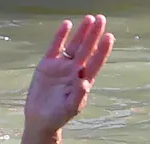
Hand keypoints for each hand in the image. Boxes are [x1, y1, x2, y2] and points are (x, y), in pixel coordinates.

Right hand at [24, 15, 114, 135]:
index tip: (109, 37)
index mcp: (83, 80)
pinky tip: (67, 24)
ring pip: (73, 45)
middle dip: (94, 35)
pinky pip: (55, 47)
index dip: (102, 50)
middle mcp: (75, 70)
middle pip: (86, 49)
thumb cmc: (59, 116)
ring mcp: (61, 66)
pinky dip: (60, 36)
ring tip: (89, 18)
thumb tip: (84, 83)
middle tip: (101, 19)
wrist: (40, 118)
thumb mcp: (69, 108)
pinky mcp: (47, 64)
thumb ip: (78, 96)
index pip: (95, 62)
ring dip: (81, 32)